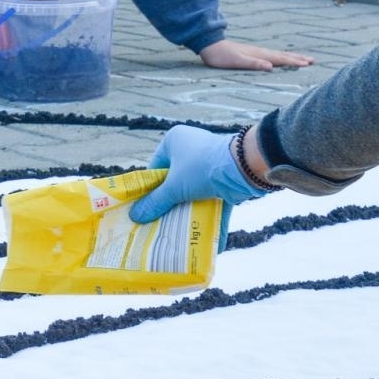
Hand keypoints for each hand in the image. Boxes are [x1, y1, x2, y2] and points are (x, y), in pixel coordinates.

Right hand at [128, 125, 268, 234]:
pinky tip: (205, 237)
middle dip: (169, 202)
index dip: (150, 188)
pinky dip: (209, 215)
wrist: (243, 168)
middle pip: (175, 181)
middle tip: (159, 222)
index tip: (145, 207)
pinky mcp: (225, 178)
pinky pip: (212, 198)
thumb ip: (155, 202)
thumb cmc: (201, 169)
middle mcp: (192, 148)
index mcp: (174, 141)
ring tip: (178, 232)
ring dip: (188, 210)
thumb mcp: (174, 187)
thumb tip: (135, 216)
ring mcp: (210, 163)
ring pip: (194, 191)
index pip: (155, 167)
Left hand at [199, 39, 313, 71]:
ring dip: (291, 57)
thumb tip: (270, 66)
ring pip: (278, 54)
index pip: (280, 59)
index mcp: (259, 55)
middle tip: (312, 60)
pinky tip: (280, 59)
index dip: (294, 62)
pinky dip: (280, 57)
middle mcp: (260, 52)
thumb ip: (253, 63)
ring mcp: (256, 52)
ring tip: (302, 59)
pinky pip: (271, 55)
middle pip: (283, 55)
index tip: (308, 64)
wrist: (210, 45)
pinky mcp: (252, 53)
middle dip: (298, 58)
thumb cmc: (222, 56)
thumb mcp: (236, 61)